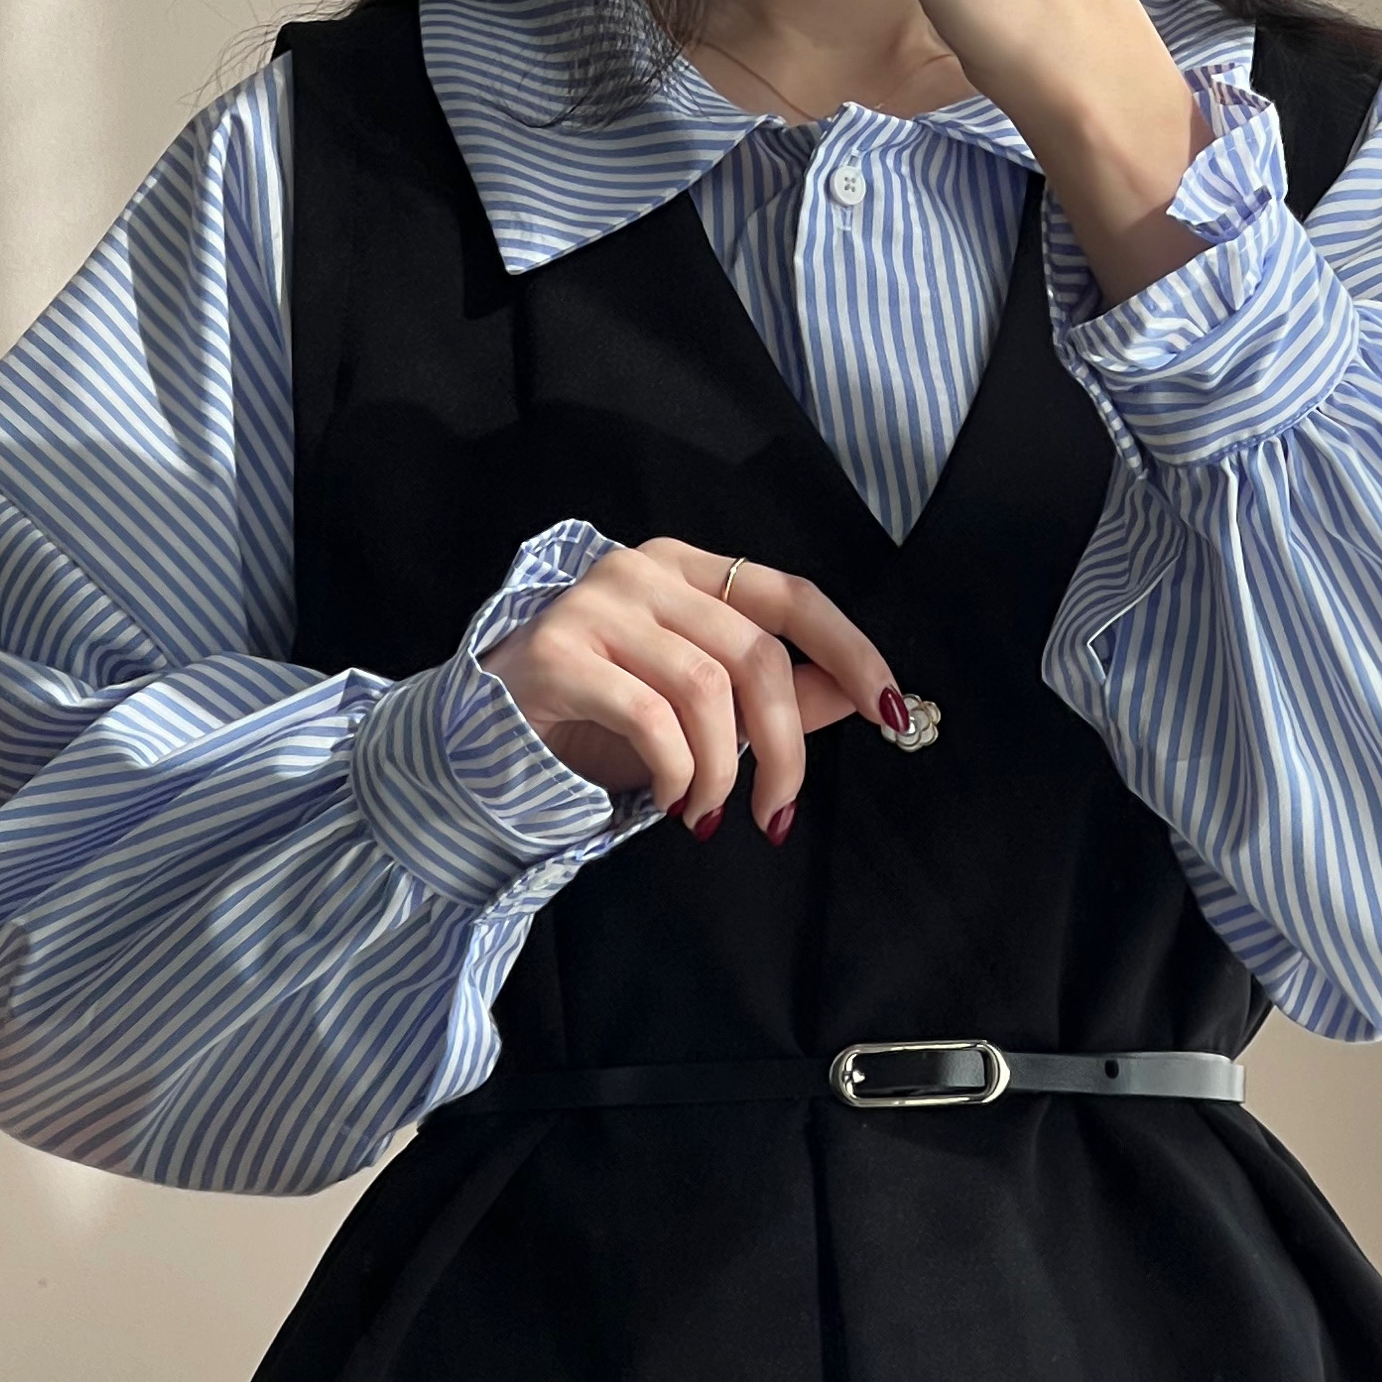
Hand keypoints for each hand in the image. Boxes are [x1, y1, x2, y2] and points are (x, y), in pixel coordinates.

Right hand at [479, 538, 911, 839]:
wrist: (490, 732)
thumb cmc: (601, 712)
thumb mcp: (698, 702)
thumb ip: (776, 692)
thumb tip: (859, 696)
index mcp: (688, 568)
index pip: (792, 595)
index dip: (850, 651)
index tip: (892, 711)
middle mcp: (644, 571)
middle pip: (754, 654)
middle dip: (784, 746)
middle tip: (779, 812)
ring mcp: (597, 605)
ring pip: (705, 689)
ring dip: (722, 771)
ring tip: (709, 813)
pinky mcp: (558, 652)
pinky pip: (648, 717)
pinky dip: (677, 772)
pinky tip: (673, 803)